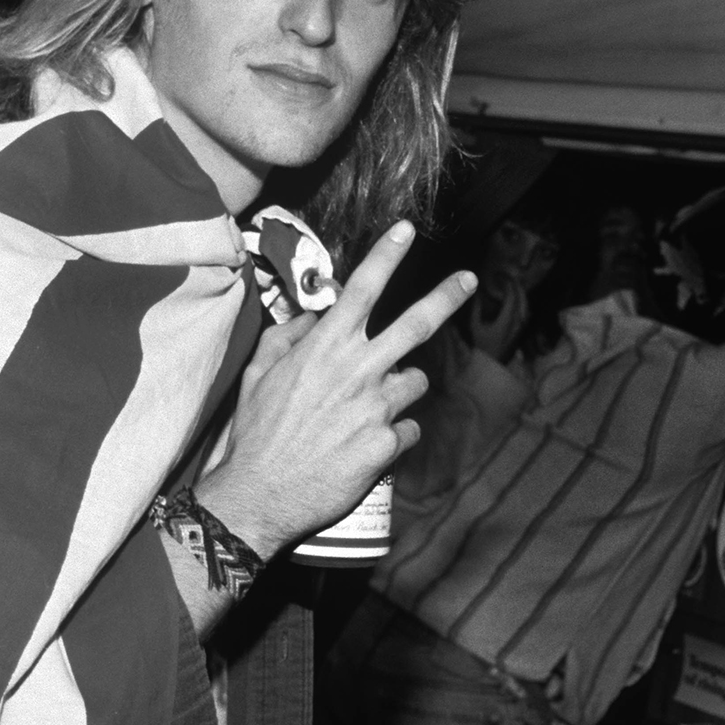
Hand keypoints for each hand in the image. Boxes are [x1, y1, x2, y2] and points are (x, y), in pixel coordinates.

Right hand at [196, 221, 474, 553]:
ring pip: (414, 381)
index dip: (386, 256)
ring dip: (398, 390)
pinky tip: (364, 446)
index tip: (406, 230)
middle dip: (447, 296)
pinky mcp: (387, 445)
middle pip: (417, 324)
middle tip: (469, 278)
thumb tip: (317, 317)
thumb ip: (290, 338)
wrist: (259, 494)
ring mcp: (376, 408)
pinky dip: (392, 435)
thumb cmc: (255, 432)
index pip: (361, 289)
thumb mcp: (258, 373)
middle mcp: (357, 370)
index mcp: (325, 348)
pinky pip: (408, 428)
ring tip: (365, 411)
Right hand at [467, 272, 527, 357]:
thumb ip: (477, 308)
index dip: (507, 285)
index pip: (511, 298)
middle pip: (522, 298)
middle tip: (508, 276)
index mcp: (506, 320)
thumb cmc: (482, 344)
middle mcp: (517, 322)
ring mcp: (521, 325)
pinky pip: (526, 310)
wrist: (493, 361)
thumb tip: (477, 293)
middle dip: (516, 285)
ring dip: (521, 293)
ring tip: (514, 284)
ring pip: (526, 304)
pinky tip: (517, 297)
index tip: (500, 276)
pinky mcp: (522, 328)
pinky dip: (522, 301)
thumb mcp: (475, 326)